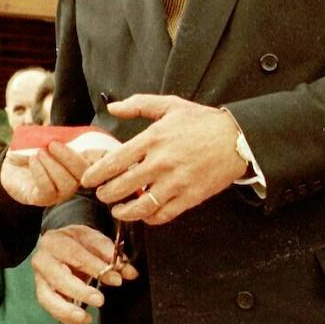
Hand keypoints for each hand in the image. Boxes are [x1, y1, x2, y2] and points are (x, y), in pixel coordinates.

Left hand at [0, 141, 89, 206]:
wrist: (11, 166)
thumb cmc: (32, 150)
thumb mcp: (45, 140)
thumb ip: (56, 135)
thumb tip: (62, 130)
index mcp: (77, 166)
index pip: (94, 163)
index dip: (96, 155)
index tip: (82, 140)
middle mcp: (73, 181)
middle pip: (82, 174)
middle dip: (69, 158)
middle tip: (53, 144)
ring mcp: (59, 193)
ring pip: (66, 183)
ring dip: (52, 164)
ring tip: (39, 152)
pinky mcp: (42, 199)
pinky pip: (47, 189)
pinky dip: (40, 172)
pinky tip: (33, 160)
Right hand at [31, 225, 139, 323]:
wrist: (61, 243)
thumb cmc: (79, 243)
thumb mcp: (95, 240)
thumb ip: (111, 255)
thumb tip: (130, 273)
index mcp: (55, 240)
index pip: (75, 255)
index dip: (95, 268)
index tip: (116, 279)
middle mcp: (43, 260)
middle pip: (59, 278)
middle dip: (80, 291)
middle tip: (100, 300)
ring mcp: (40, 278)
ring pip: (47, 297)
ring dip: (67, 310)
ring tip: (86, 318)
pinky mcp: (42, 293)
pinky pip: (50, 309)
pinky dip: (66, 317)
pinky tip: (84, 320)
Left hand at [80, 95, 247, 224]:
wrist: (237, 139)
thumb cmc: (203, 121)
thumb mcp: (170, 105)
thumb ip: (139, 105)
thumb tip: (113, 107)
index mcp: (152, 139)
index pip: (114, 162)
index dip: (95, 175)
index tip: (87, 181)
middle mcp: (160, 163)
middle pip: (121, 187)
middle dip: (106, 195)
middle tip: (102, 195)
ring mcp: (175, 183)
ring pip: (140, 207)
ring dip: (124, 211)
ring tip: (118, 210)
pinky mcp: (190, 197)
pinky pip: (163, 215)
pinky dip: (149, 218)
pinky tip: (144, 214)